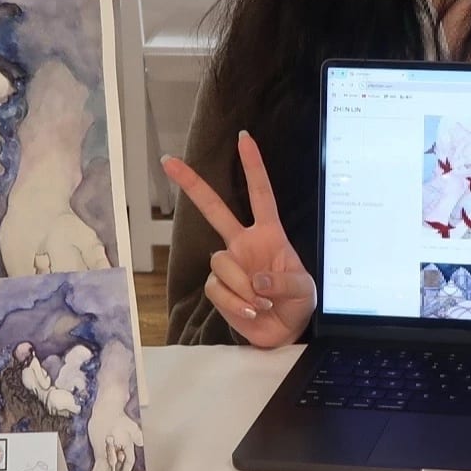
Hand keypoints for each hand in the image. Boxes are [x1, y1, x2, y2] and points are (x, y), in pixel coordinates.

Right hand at [162, 132, 316, 347]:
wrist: (284, 331)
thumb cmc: (297, 303)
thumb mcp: (304, 290)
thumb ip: (283, 283)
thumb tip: (257, 279)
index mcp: (269, 234)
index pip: (261, 195)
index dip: (253, 167)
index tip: (244, 139)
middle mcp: (244, 243)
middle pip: (214, 209)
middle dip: (192, 184)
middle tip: (167, 160)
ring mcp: (229, 264)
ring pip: (220, 262)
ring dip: (243, 286)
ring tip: (261, 302)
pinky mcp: (218, 288)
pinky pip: (218, 289)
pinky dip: (236, 303)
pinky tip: (251, 311)